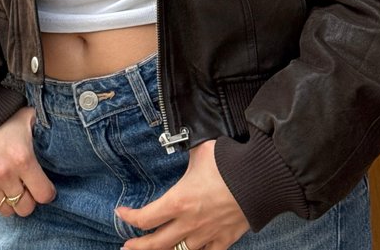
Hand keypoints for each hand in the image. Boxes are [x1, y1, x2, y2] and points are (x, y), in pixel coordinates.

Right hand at [0, 107, 55, 216]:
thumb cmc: (0, 116)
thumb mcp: (26, 118)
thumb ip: (39, 129)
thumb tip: (50, 134)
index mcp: (23, 158)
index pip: (43, 194)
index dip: (47, 193)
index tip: (46, 188)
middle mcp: (6, 174)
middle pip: (25, 208)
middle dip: (29, 200)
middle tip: (27, 190)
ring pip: (6, 211)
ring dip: (10, 202)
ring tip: (11, 189)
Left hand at [117, 140, 249, 249]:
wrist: (259, 179)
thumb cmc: (228, 162)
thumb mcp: (200, 151)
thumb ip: (186, 152)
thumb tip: (180, 141)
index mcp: (178, 201)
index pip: (145, 217)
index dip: (129, 218)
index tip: (121, 213)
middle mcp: (188, 223)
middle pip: (155, 244)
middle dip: (137, 248)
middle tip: (126, 247)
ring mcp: (206, 235)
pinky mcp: (223, 240)